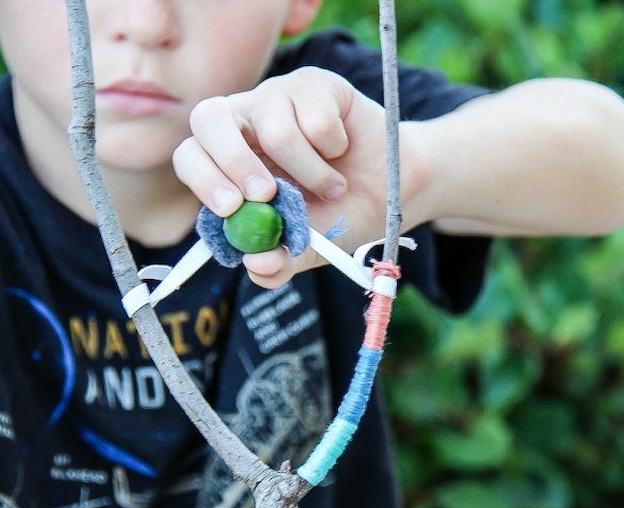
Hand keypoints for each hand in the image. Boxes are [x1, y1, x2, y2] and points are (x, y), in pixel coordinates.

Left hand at [173, 66, 392, 286]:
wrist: (389, 194)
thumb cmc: (337, 216)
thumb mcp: (304, 249)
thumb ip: (278, 263)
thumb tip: (255, 264)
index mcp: (227, 164)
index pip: (190, 156)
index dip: (203, 178)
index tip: (232, 208)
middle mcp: (244, 124)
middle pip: (208, 118)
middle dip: (234, 161)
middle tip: (268, 195)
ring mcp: (276, 98)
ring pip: (274, 127)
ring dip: (310, 172)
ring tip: (331, 187)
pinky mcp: (313, 83)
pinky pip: (316, 117)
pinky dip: (334, 148)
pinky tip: (341, 152)